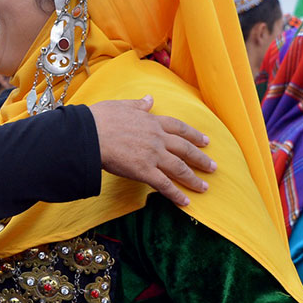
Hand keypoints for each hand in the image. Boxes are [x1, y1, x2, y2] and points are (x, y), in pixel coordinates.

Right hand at [89, 96, 214, 206]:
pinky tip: (185, 202)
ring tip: (204, 187)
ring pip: (179, 168)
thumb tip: (149, 99)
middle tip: (213, 167)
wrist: (90, 134)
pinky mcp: (144, 171)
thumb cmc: (101, 118)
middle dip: (200, 159)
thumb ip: (139, 105)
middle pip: (185, 149)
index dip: (194, 135)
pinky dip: (176, 194)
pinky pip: (164, 185)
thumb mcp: (122, 105)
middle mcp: (157, 138)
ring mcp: (152, 155)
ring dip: (193, 179)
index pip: (179, 128)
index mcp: (152, 122)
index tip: (205, 141)